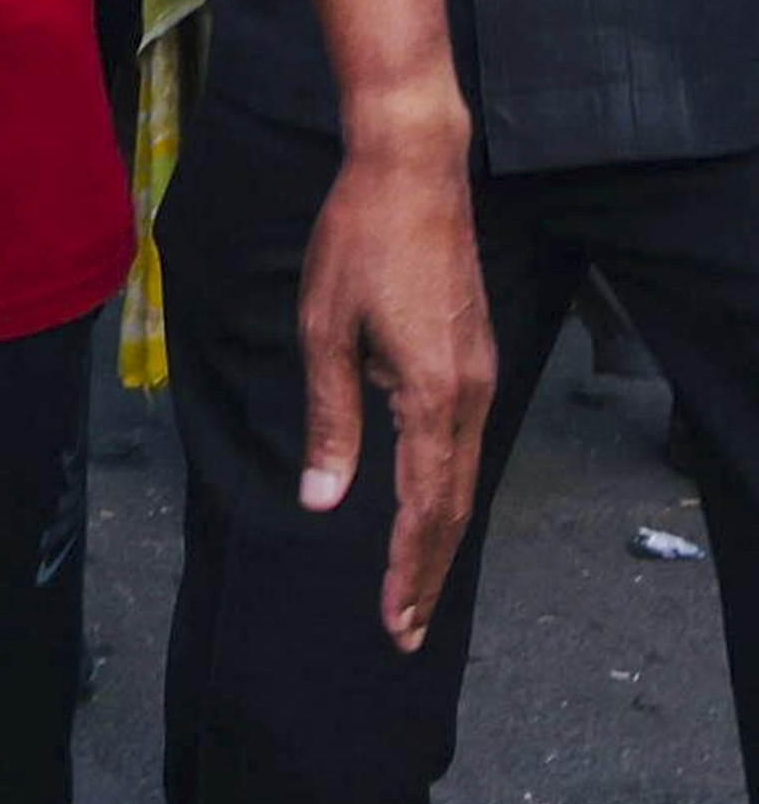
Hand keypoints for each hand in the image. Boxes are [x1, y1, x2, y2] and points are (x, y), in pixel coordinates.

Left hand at [297, 131, 492, 650]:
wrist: (413, 174)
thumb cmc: (357, 243)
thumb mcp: (324, 331)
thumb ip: (331, 421)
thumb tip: (323, 501)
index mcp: (432, 394)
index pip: (424, 507)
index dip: (405, 568)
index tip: (391, 619)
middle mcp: (469, 395)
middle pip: (452, 508)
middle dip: (425, 571)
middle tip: (402, 629)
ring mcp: (479, 378)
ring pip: (461, 480)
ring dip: (437, 538)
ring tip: (410, 588)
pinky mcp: (473, 361)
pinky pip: (461, 445)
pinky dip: (444, 492)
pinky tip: (424, 514)